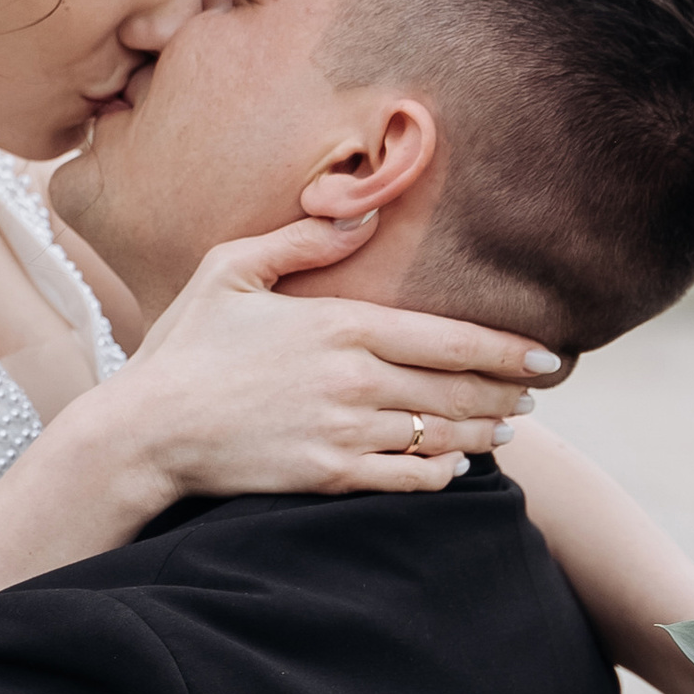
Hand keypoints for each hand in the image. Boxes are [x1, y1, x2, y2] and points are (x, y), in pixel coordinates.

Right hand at [105, 216, 563, 501]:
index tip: (546, 355)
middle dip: (507, 391)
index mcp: (341, 324)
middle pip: (457, 388)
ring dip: (484, 432)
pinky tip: (456, 466)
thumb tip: (363, 215)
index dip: (506, 348)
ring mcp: (345, 432)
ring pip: (440, 434)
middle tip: (536, 393)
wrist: (147, 431)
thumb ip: (301, 241)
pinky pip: (406, 478)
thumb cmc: (184, 349)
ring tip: (508, 429)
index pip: (448, 337)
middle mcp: (354, 379)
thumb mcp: (230, 271)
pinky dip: (440, 473)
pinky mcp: (329, 476)